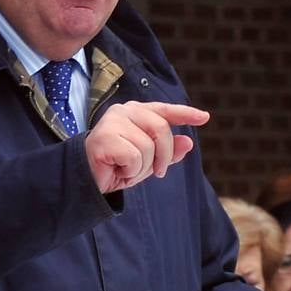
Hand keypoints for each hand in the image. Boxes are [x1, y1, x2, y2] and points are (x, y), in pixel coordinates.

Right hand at [84, 101, 209, 192]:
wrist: (86, 180)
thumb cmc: (116, 167)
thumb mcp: (148, 161)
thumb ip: (168, 152)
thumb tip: (188, 143)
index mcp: (136, 112)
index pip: (164, 110)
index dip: (185, 113)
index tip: (205, 117)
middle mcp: (124, 111)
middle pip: (161, 129)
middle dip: (164, 156)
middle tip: (158, 173)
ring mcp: (113, 122)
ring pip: (148, 147)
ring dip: (143, 167)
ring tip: (127, 169)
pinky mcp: (104, 137)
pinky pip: (134, 157)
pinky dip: (130, 171)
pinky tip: (117, 169)